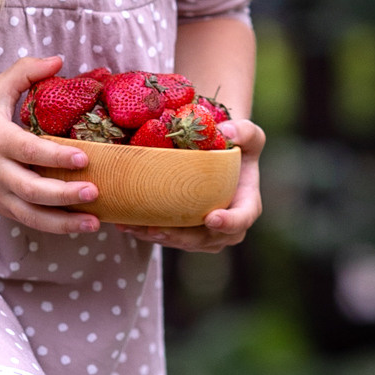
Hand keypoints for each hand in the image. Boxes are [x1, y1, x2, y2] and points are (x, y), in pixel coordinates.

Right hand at [0, 55, 105, 234]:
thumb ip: (26, 71)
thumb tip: (59, 59)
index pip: (29, 151)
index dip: (56, 156)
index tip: (84, 158)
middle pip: (32, 190)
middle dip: (64, 195)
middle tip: (94, 192)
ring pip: (31, 215)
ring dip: (64, 222)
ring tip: (94, 222)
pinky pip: (27, 220)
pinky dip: (53, 226)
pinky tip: (78, 225)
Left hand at [121, 113, 265, 252]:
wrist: (217, 156)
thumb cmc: (237, 146)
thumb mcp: (248, 134)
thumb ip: (245, 131)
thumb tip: (228, 132)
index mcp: (246, 206)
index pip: (241, 220)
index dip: (229, 223)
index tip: (212, 218)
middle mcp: (226, 227)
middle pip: (205, 239)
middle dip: (181, 237)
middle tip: (158, 229)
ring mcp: (204, 233)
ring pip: (182, 242)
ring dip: (158, 237)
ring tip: (135, 227)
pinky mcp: (184, 232)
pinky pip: (166, 236)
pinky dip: (146, 232)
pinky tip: (126, 223)